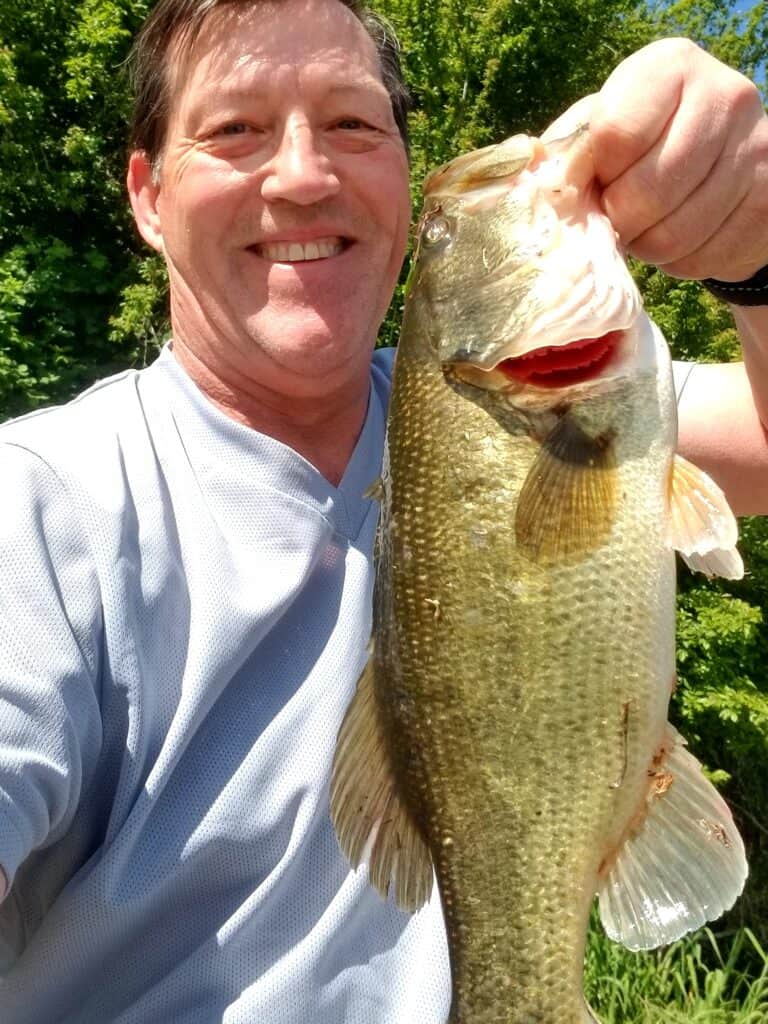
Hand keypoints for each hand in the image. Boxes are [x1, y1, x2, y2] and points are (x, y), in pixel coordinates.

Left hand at [547, 39, 767, 281]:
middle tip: (613, 217)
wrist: (727, 164)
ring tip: (642, 228)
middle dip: (616, 219)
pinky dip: (677, 261)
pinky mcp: (765, 203)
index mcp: (671, 67)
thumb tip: (534, 181)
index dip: (587, 175)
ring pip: (673, 233)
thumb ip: (570, 147)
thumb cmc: (645, 144)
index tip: (580, 187)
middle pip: (645, 191)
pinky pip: (701, 256)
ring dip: (645, 246)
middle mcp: (724, 97)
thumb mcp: (605, 127)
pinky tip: (676, 238)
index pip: (614, 134)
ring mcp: (754, 151)